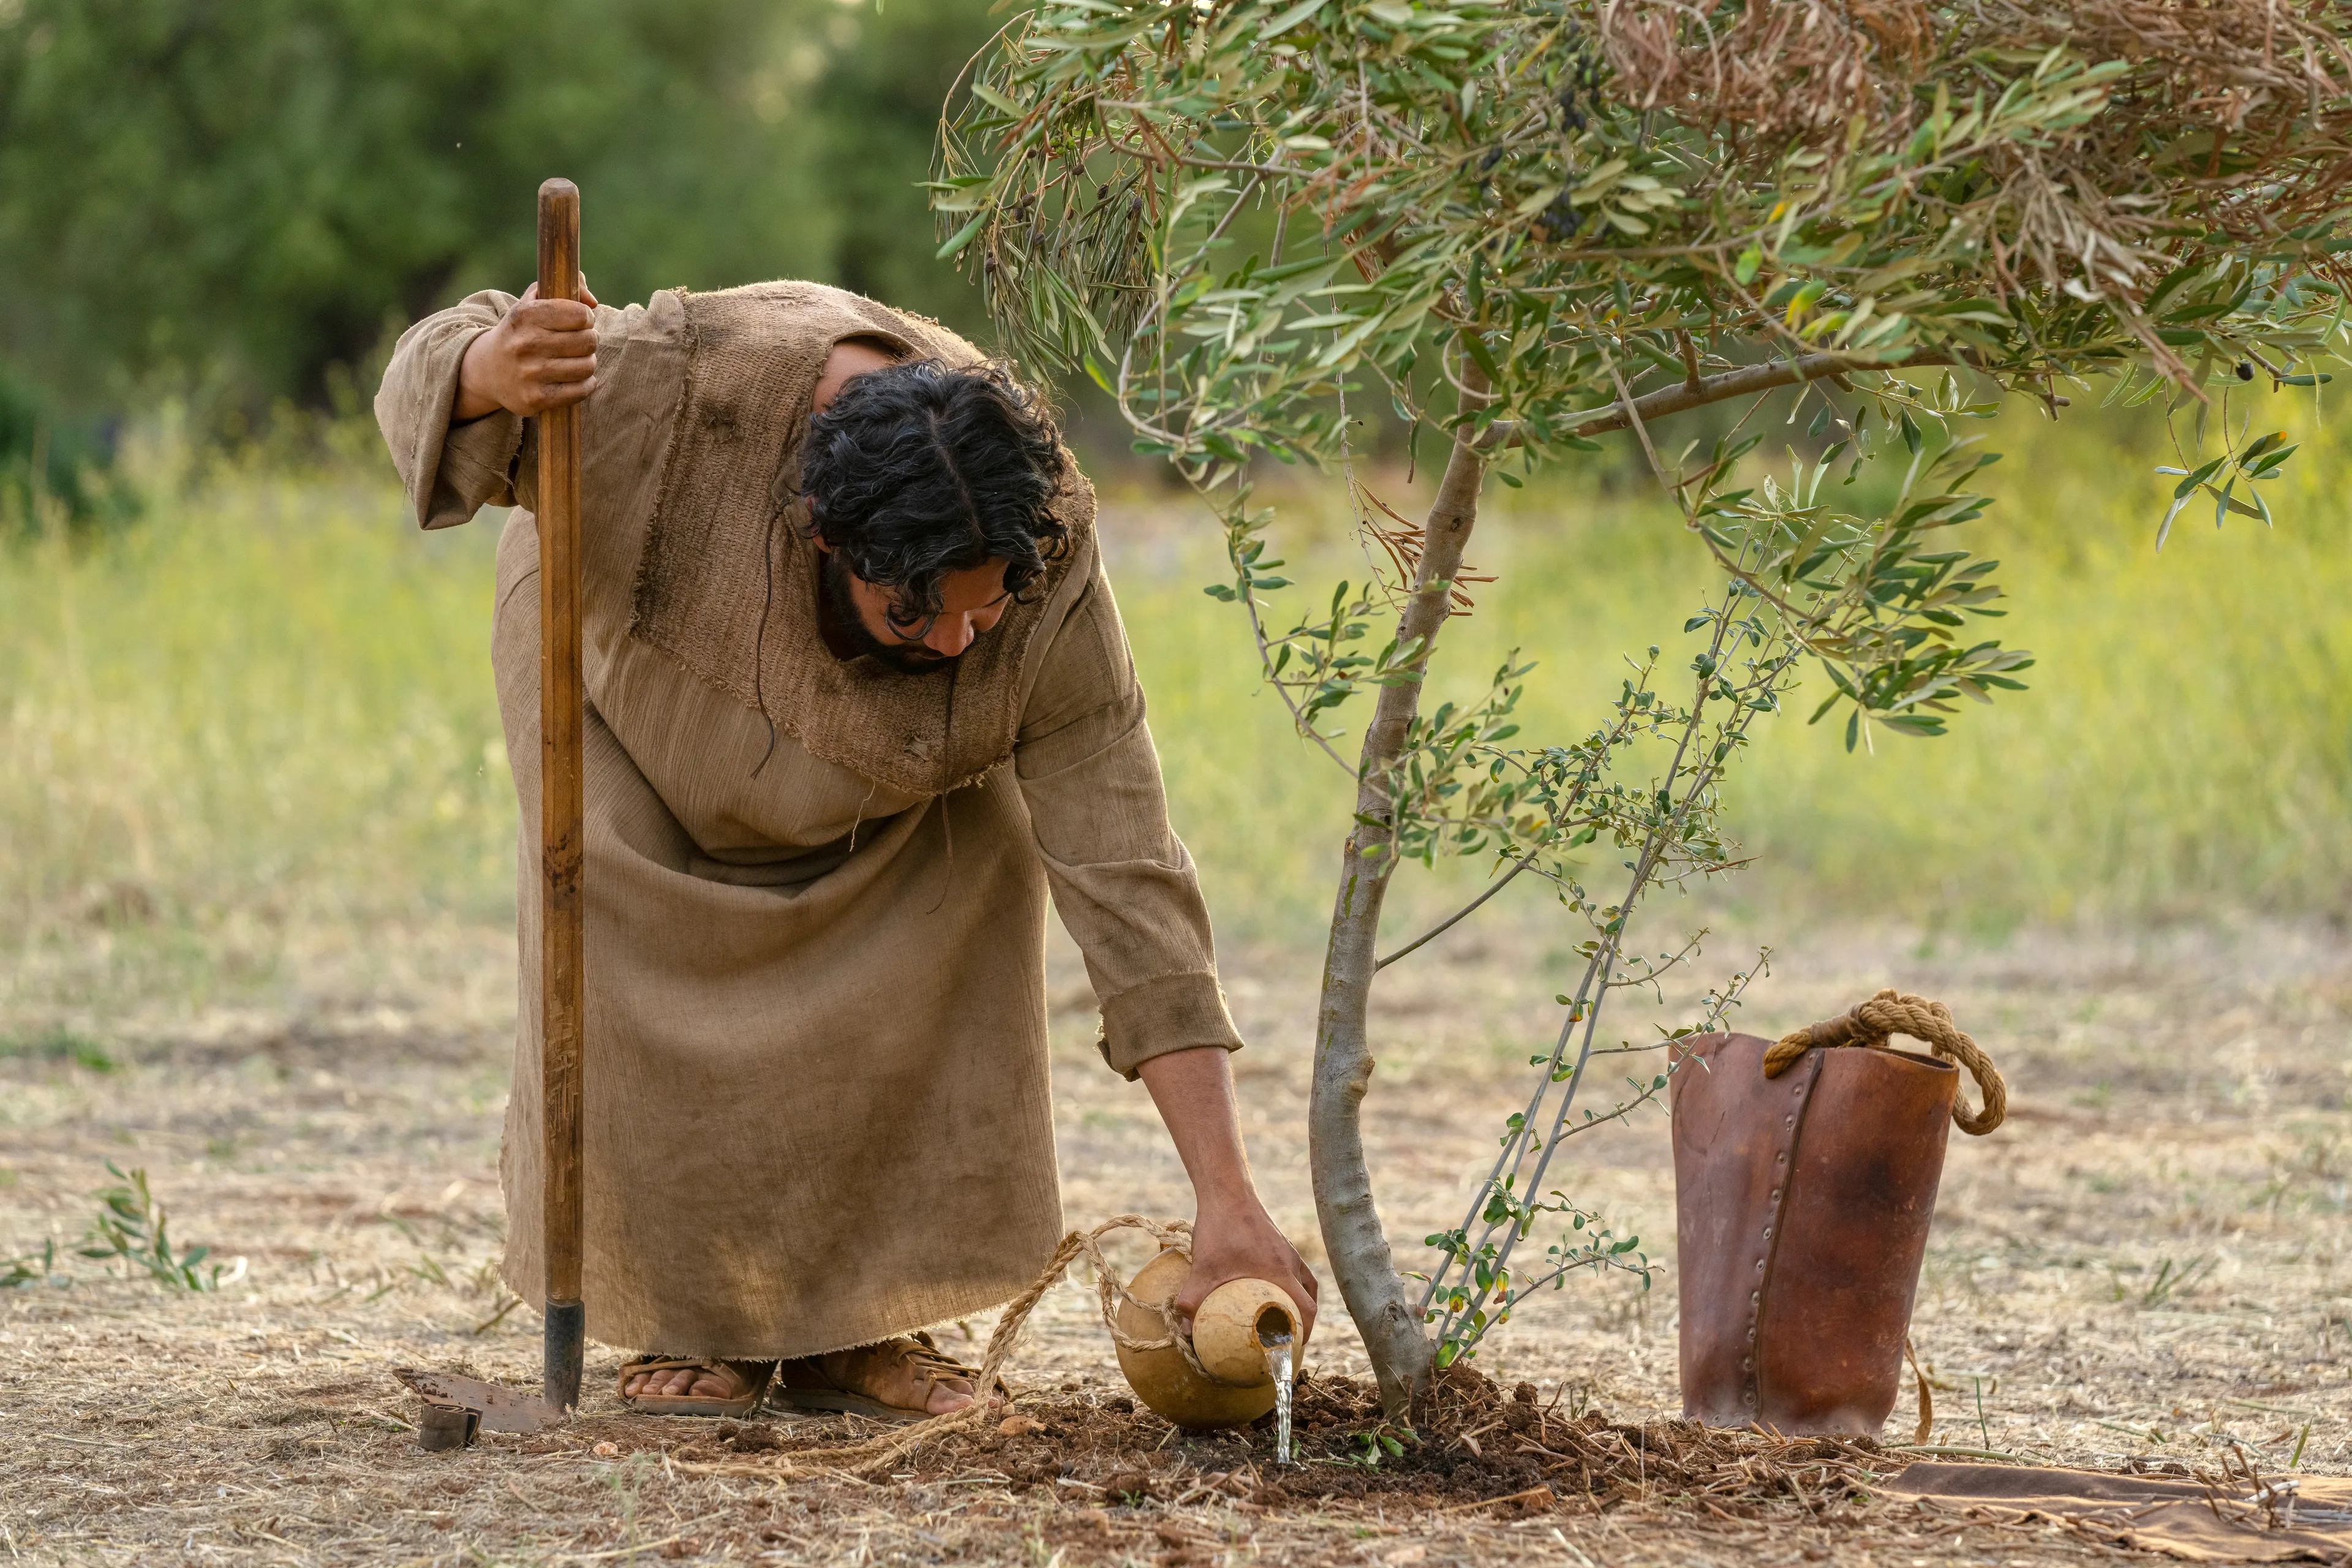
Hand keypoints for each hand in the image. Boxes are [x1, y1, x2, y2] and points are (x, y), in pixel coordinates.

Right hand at [454, 278, 602, 420]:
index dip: (586, 317)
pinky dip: (586, 384)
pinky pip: (581, 390)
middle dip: (589, 339)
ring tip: (576, 358)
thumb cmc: (521, 331)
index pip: (580, 314)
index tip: (579, 321)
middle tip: (578, 341)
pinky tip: (576, 378)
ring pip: (587, 366)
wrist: (488, 370)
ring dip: (588, 362)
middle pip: (588, 341)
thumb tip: (592, 302)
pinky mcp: (536, 398)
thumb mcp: (533, 301)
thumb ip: (565, 285)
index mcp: (525, 315)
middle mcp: (526, 343)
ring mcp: (530, 373)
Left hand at [1175, 1193, 1319, 1343]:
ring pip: (1304, 1284)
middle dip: (1302, 1324)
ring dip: (1298, 1304)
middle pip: (1309, 1300)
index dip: (1305, 1333)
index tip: (1294, 1351)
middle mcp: (1291, 1263)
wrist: (1227, 1191)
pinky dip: (1290, 1286)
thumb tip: (1185, 1332)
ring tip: (1284, 1323)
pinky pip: (1294, 1271)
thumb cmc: (1220, 1228)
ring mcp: (1288, 1251)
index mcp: (1281, 1273)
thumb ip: (1193, 1300)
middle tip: (1287, 1343)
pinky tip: (1271, 1291)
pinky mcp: (1280, 1243)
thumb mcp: (1203, 1268)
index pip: (1306, 1309)